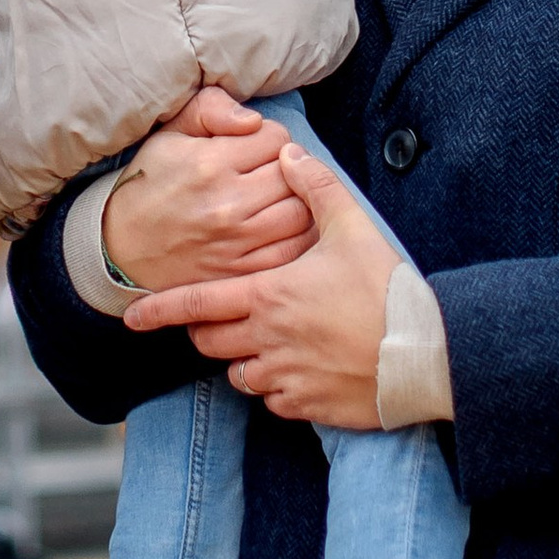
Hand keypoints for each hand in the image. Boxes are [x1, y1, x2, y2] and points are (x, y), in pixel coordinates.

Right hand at [100, 82, 316, 290]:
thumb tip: (253, 119)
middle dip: (287, 169)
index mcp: (210, 163)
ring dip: (297, 202)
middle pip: (294, 176)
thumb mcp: (170, 133)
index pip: (276, 138)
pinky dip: (296, 237)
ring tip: (277, 199)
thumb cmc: (151, 183)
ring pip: (301, 214)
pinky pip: (292, 251)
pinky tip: (280, 228)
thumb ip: (212, 108)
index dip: (270, 137)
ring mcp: (236, 243)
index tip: (256, 147)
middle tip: (269, 173)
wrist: (120, 247)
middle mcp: (227, 205)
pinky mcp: (241, 273)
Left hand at [122, 140, 395, 429]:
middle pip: (210, 342)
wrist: (426, 352)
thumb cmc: (387, 289)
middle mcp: (268, 340)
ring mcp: (287, 377)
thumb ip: (315, 187)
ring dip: (242, 361)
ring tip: (266, 343)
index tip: (131, 317)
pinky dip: (275, 388)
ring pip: (239, 375)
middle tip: (221, 320)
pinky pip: (273, 401)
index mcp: (269, 295)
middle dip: (206, 331)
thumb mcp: (353, 228)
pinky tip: (296, 370)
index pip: (197, 303)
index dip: (159, 310)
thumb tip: (288, 152)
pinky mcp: (308, 406)